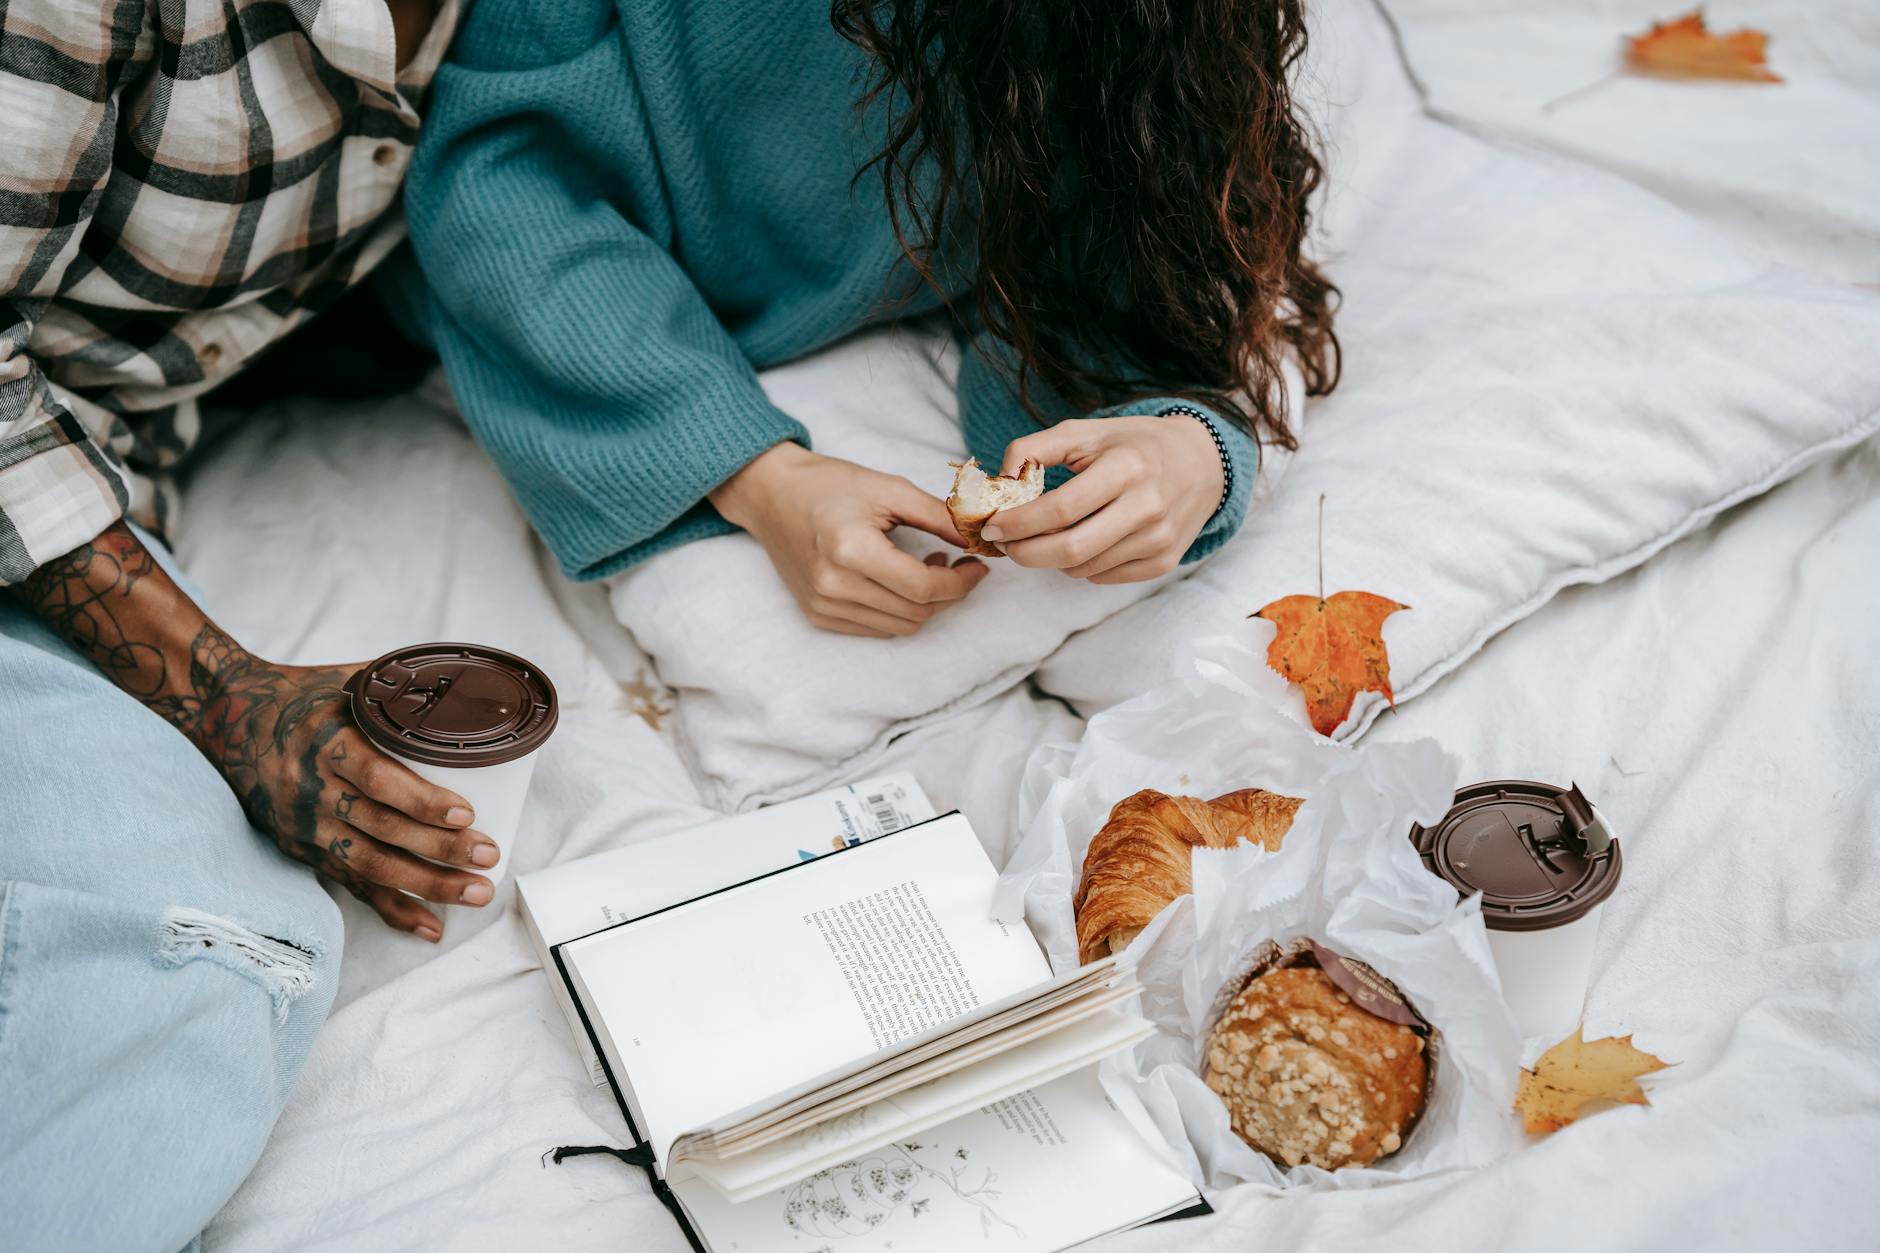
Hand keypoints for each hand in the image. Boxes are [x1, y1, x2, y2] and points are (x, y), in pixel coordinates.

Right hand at [151, 632, 498, 939]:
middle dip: (439, 849)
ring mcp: (305, 824)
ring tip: (478, 892)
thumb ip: (402, 689)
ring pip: (369, 864)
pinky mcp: (302, 849)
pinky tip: (430, 925)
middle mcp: (311, 786)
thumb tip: (473, 689)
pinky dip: (392, 908)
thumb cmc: (306, 696)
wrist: (231, 721)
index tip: (466, 813)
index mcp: (326, 740)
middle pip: (379, 828)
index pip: (376, 778)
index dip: (421, 801)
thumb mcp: (348, 682)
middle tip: (489, 856)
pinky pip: (350, 885)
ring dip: (427, 885)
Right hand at [711, 442, 987, 636]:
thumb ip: (939, 516)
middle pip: (916, 612)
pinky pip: (875, 628)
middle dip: (949, 593)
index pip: (923, 588)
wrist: (771, 494)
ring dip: (925, 605)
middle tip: (958, 563)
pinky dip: (898, 611)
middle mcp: (833, 586)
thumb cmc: (829, 484)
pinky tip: (899, 582)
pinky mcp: (817, 615)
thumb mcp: (890, 489)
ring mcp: (822, 606)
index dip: (961, 582)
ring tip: (928, 570)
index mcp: (851, 551)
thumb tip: (979, 539)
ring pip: (900, 627)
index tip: (978, 565)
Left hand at [982, 415, 1223, 582]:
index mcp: (1126, 467)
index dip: (1019, 523)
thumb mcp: (1085, 432)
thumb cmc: (1132, 445)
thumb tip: (1000, 481)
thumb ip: (1034, 449)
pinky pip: (1103, 577)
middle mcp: (1148, 507)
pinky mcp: (1164, 562)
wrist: (1201, 463)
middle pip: (1070, 550)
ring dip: (1050, 559)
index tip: (992, 527)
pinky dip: (1080, 566)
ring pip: (1082, 568)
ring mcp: (1159, 539)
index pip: (1061, 509)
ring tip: (1043, 538)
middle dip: (1025, 553)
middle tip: (1005, 544)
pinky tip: (1081, 542)